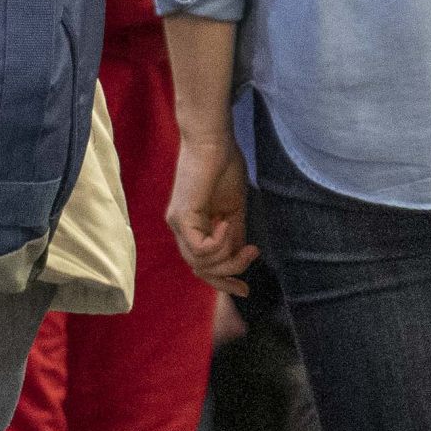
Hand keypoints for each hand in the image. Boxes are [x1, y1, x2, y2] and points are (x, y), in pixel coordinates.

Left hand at [166, 132, 257, 293]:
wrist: (214, 140)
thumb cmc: (224, 166)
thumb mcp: (235, 209)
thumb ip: (235, 234)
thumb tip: (241, 256)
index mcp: (193, 227)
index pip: (202, 266)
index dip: (223, 281)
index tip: (245, 290)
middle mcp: (180, 228)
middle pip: (200, 270)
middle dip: (229, 275)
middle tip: (252, 257)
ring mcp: (178, 223)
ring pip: (201, 264)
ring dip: (228, 258)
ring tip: (244, 240)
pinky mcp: (181, 216)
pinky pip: (200, 249)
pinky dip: (219, 244)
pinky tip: (227, 224)